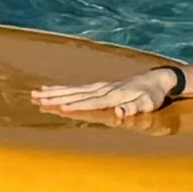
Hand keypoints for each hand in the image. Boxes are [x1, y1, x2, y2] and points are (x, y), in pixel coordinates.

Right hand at [34, 66, 180, 124]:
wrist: (157, 79)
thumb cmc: (153, 96)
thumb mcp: (148, 104)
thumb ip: (134, 108)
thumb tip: (120, 113)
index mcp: (114, 96)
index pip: (91, 102)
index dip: (76, 105)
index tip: (60, 107)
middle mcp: (103, 90)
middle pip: (76, 93)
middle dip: (56, 97)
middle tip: (35, 98)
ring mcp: (100, 86)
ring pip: (73, 89)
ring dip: (55, 92)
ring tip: (36, 94)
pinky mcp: (100, 86)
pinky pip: (78, 87)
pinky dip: (64, 88)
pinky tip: (52, 89)